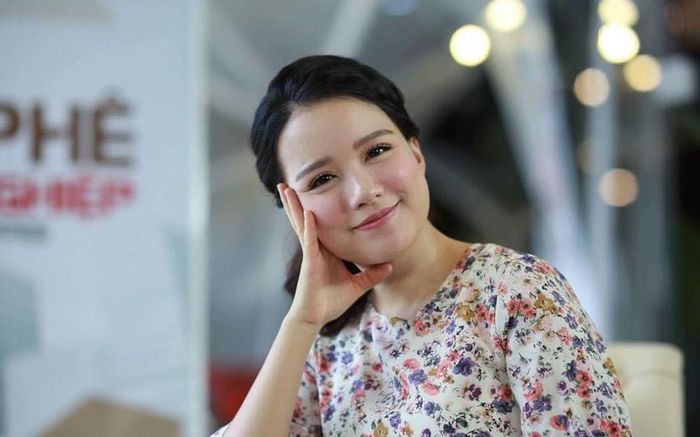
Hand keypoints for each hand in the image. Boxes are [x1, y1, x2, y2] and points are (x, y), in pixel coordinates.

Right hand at [277, 183, 391, 327]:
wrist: (316, 318)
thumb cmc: (331, 302)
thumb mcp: (357, 286)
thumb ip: (372, 276)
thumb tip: (390, 266)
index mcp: (324, 251)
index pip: (319, 224)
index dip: (314, 208)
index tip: (311, 191)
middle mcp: (315, 248)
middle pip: (304, 219)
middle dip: (295, 201)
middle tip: (286, 183)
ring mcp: (311, 253)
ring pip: (301, 224)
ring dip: (294, 206)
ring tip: (286, 188)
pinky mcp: (310, 262)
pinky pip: (310, 240)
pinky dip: (309, 226)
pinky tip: (307, 212)